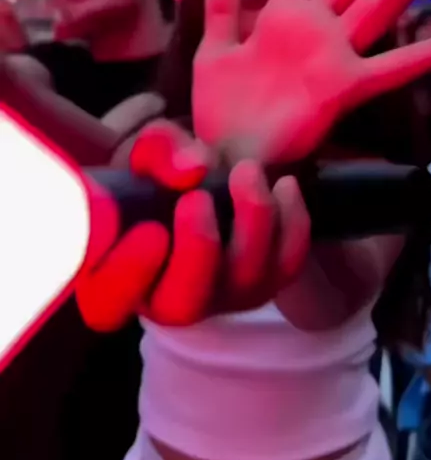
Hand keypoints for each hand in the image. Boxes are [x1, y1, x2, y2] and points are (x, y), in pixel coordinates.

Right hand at [75, 122, 309, 330]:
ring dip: (249, 224)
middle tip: (197, 197)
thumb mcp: (146, 154)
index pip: (109, 304)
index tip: (149, 229)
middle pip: (183, 306)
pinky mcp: (263, 284)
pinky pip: (286, 267)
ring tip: (247, 171)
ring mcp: (221, 299)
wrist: (202, 184)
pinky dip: (292, 225)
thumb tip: (194, 169)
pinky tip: (284, 186)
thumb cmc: (159, 177)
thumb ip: (159, 152)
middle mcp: (167, 302)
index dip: (128, 276)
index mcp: (116, 278)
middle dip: (197, 250)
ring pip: (242, 284)